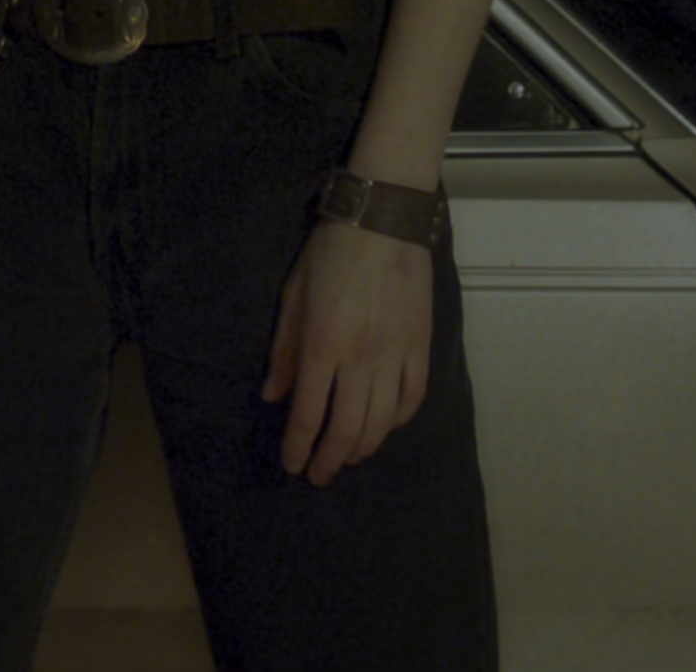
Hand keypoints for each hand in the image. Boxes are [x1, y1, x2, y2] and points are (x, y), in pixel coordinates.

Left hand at [259, 218, 433, 485]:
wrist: (384, 220)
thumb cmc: (331, 253)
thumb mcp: (293, 295)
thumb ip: (283, 350)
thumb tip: (274, 396)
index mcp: (321, 345)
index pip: (308, 414)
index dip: (299, 447)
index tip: (293, 466)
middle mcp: (360, 358)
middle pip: (347, 429)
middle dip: (330, 460)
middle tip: (319, 474)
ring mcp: (395, 354)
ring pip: (383, 422)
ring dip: (364, 448)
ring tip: (348, 456)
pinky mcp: (421, 346)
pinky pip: (413, 397)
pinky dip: (399, 421)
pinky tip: (385, 426)